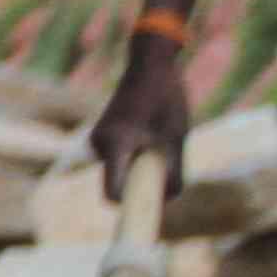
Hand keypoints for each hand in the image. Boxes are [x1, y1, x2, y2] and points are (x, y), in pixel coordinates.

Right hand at [89, 35, 196, 194]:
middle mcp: (99, 144)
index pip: (112, 193)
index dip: (130, 206)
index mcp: (116, 145)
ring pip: (120, 170)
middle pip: (118, 183)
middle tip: (167, 161)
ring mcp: (98, 139)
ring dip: (141, 166)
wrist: (151, 65)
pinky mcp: (103, 135)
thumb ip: (174, 172)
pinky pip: (118, 159)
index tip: (149, 210)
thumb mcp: (177, 138)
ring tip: (161, 141)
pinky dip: (135, 157)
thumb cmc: (167, 99)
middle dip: (142, 181)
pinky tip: (151, 134)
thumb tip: (168, 198)